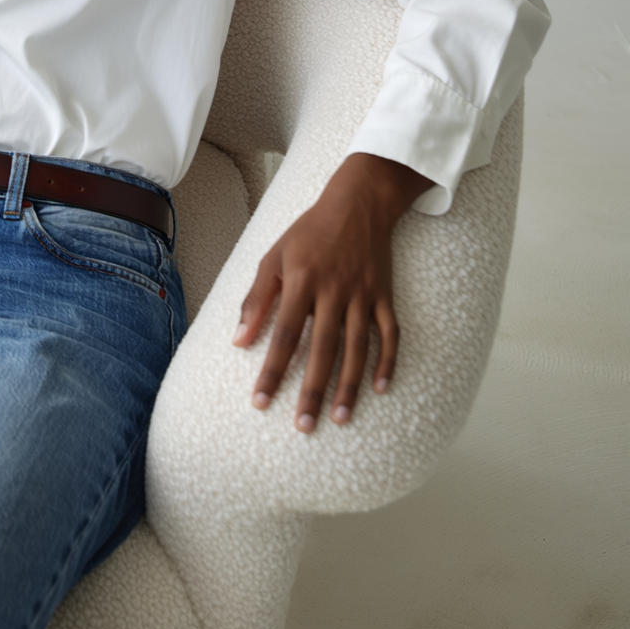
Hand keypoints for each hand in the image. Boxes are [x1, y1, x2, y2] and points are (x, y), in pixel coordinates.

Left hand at [232, 152, 430, 430]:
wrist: (358, 202)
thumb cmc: (309, 232)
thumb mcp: (274, 256)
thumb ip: (256, 298)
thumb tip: (238, 341)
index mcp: (302, 281)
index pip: (284, 335)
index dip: (272, 370)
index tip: (261, 402)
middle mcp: (334, 291)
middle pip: (322, 350)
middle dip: (312, 391)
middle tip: (303, 426)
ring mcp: (364, 295)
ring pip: (357, 349)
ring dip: (349, 386)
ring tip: (340, 419)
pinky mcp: (385, 295)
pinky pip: (390, 334)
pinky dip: (389, 361)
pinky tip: (381, 388)